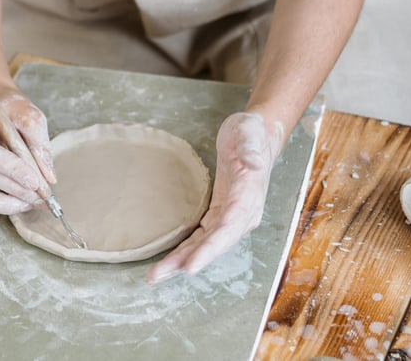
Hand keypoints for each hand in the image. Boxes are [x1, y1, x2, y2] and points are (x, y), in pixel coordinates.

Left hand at [146, 111, 282, 282]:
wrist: (255, 135)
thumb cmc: (250, 134)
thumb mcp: (249, 133)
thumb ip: (250, 150)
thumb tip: (253, 164)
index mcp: (249, 199)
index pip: (228, 230)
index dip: (209, 250)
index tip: (190, 267)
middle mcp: (242, 216)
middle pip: (213, 245)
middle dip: (186, 263)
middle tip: (157, 275)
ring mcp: (230, 217)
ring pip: (204, 246)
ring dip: (180, 262)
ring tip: (154, 275)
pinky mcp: (219, 214)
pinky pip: (201, 238)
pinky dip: (184, 251)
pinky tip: (168, 262)